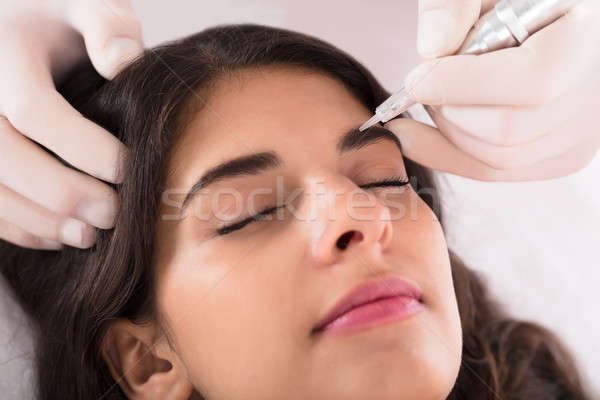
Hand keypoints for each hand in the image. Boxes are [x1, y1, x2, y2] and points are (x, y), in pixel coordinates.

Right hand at [0, 0, 142, 248]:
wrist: (22, 28)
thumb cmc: (62, 20)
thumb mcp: (89, 4)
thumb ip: (107, 25)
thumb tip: (122, 63)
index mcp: (2, 52)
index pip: (34, 111)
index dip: (84, 148)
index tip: (127, 169)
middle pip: (4, 157)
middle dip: (62, 193)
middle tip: (112, 214)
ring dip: (38, 220)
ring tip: (88, 235)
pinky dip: (16, 227)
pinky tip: (55, 236)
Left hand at [385, 0, 599, 180]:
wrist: (555, 25)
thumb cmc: (524, 4)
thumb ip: (457, 4)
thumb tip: (433, 47)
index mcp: (589, 42)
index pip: (532, 83)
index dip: (462, 86)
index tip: (417, 79)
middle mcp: (595, 96)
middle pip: (506, 129)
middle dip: (449, 108)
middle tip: (425, 82)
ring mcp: (580, 134)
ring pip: (497, 157)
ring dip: (447, 130)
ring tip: (436, 96)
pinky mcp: (560, 156)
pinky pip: (495, 170)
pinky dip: (448, 154)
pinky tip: (417, 136)